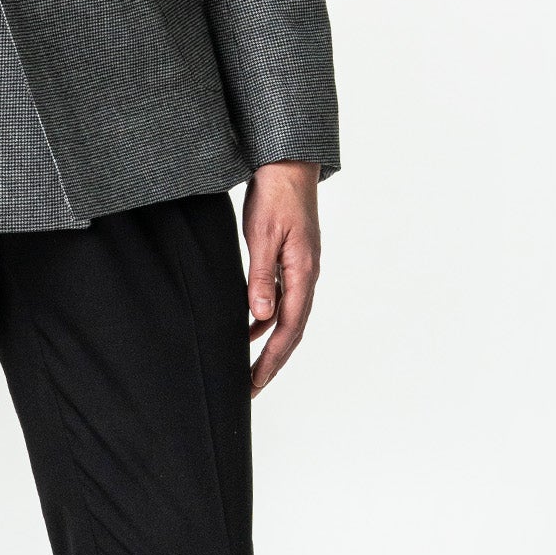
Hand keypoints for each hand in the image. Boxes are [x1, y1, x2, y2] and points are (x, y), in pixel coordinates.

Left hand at [241, 161, 321, 394]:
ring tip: (249, 368)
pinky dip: (265, 319)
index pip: (288, 328)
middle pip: (292, 331)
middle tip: (252, 389)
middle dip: (273, 362)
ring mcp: (300, 269)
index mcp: (303, 272)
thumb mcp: (263, 235)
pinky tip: (249, 327)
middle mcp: (306, 275)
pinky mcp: (292, 262)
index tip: (255, 382)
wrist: (287, 165)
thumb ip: (261, 277)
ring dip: (270, 344)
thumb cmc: (274, 195)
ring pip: (288, 317)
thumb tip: (262, 317)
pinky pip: (281, 299)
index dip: (272, 359)